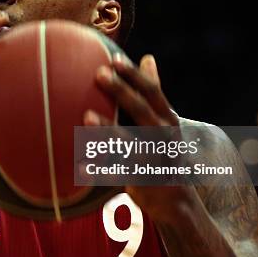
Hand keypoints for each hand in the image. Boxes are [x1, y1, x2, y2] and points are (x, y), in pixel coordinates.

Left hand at [84, 54, 194, 221]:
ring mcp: (153, 160)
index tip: (114, 59)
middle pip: (142, 110)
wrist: (177, 198)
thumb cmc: (162, 149)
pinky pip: (118, 176)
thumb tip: (147, 58)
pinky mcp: (142, 181)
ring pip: (130, 144)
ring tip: (86, 116)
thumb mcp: (164, 120)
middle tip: (99, 74)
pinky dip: (99, 172)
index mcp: (167, 119)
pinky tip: (80, 166)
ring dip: (108, 130)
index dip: (134, 75)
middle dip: (121, 92)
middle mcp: (163, 137)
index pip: (152, 92)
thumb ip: (154, 92)